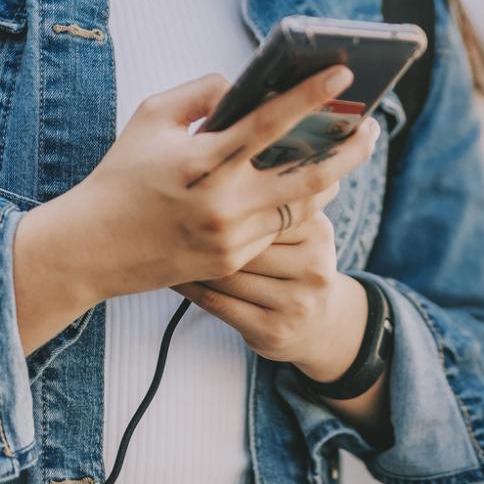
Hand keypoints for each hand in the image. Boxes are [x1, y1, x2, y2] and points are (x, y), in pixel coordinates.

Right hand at [16, 66, 381, 327]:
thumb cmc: (121, 175)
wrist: (90, 249)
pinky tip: (307, 186)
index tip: (345, 72)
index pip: (271, 121)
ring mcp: (231, 236)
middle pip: (310, 174)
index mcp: (204, 158)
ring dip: (330, 178)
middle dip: (350, 148)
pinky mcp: (232, 261)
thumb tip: (245, 86)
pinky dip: (295, 205)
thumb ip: (201, 92)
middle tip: (373, 126)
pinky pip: (279, 228)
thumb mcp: (150, 117)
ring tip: (345, 152)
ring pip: (302, 205)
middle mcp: (223, 201)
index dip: (313, 94)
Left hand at [174, 202, 374, 379]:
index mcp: (318, 230)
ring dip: (191, 258)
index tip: (192, 184)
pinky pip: (218, 303)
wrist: (319, 325)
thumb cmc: (294, 264)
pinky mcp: (273, 329)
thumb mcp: (301, 230)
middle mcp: (314, 265)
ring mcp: (296, 301)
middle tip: (166, 211)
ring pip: (227, 273)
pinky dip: (191, 287)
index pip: (265, 208)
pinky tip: (173, 274)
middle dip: (205, 229)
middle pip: (244, 241)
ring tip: (164, 240)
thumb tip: (226, 154)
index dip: (226, 197)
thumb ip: (276, 199)